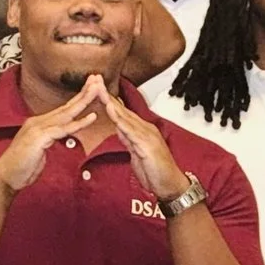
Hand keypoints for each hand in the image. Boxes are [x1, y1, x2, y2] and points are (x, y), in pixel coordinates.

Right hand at [0, 81, 104, 193]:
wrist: (6, 177)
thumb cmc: (22, 167)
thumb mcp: (39, 150)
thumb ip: (48, 141)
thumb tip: (56, 137)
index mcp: (39, 124)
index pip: (63, 109)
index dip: (78, 98)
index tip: (91, 87)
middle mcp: (38, 122)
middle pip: (66, 106)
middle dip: (83, 91)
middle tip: (97, 78)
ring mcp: (38, 128)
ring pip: (67, 113)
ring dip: (84, 100)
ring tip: (98, 89)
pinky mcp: (39, 138)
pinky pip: (64, 129)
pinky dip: (79, 123)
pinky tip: (92, 117)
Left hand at [94, 79, 185, 200]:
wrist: (170, 186)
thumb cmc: (156, 172)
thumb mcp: (137, 154)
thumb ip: (129, 140)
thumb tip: (120, 129)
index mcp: (141, 131)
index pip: (122, 113)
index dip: (108, 100)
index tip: (96, 88)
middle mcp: (144, 129)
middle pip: (122, 109)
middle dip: (107, 94)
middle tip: (94, 78)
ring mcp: (146, 136)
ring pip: (125, 116)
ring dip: (110, 102)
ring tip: (99, 89)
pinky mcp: (147, 146)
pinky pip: (130, 131)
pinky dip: (120, 120)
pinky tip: (111, 111)